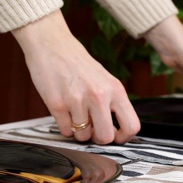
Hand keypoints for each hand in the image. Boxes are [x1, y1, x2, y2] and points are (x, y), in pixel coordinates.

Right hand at [12, 10, 139, 144]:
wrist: (51, 44)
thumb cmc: (77, 63)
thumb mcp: (104, 79)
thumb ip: (111, 102)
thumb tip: (115, 131)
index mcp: (115, 89)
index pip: (131, 126)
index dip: (123, 137)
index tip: (115, 136)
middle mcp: (98, 96)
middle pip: (105, 137)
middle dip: (97, 138)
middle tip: (92, 129)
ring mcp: (77, 101)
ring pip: (83, 136)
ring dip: (78, 131)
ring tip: (75, 114)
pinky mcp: (57, 105)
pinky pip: (65, 131)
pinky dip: (65, 126)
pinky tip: (64, 111)